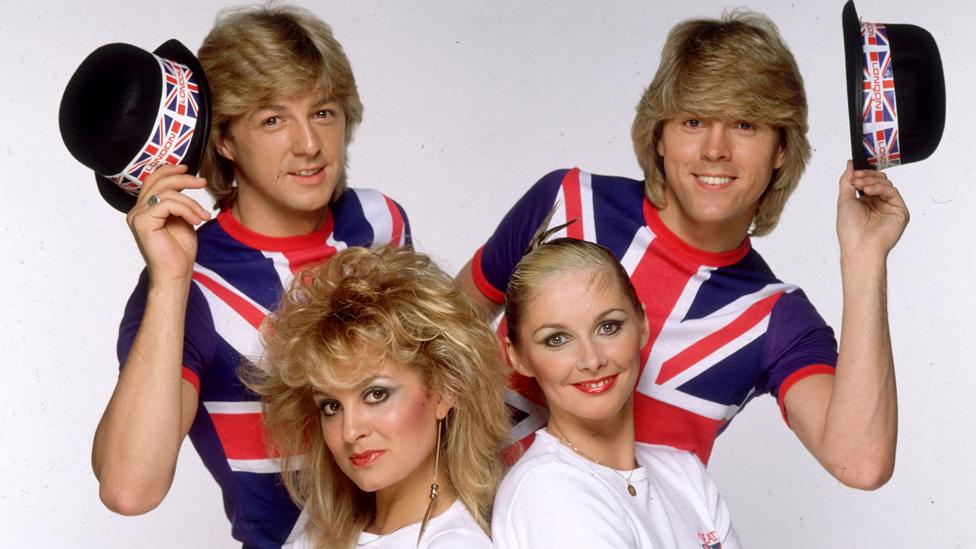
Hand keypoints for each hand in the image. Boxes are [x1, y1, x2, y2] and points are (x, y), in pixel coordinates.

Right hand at [126, 164, 210, 284]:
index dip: (169, 170)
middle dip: (184, 179)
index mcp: (144, 209)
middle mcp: (136, 210)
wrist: (176, 273)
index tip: (188, 168)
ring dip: (191, 202)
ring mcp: (137, 216)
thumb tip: (185, 181)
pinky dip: (186, 209)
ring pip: (167, 193)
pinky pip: (167, 203)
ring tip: (203, 216)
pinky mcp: (142, 222)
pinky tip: (196, 220)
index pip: (152, 180)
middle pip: (159, 181)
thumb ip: (178, 202)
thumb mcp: (181, 219)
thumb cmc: (179, 251)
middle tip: (202, 182)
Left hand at [836, 160, 909, 259]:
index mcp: (865, 202)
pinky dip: (880, 188)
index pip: (868, 181)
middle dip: (867, 176)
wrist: (859, 245)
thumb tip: (850, 164)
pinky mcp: (899, 210)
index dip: (862, 174)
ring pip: (886, 184)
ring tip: (861, 186)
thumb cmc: (850, 229)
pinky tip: (869, 191)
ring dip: (872, 181)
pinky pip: (893, 192)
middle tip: (857, 178)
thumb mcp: (844, 200)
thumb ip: (847, 180)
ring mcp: (889, 207)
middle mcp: (878, 204)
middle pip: (878, 180)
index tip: (854, 172)